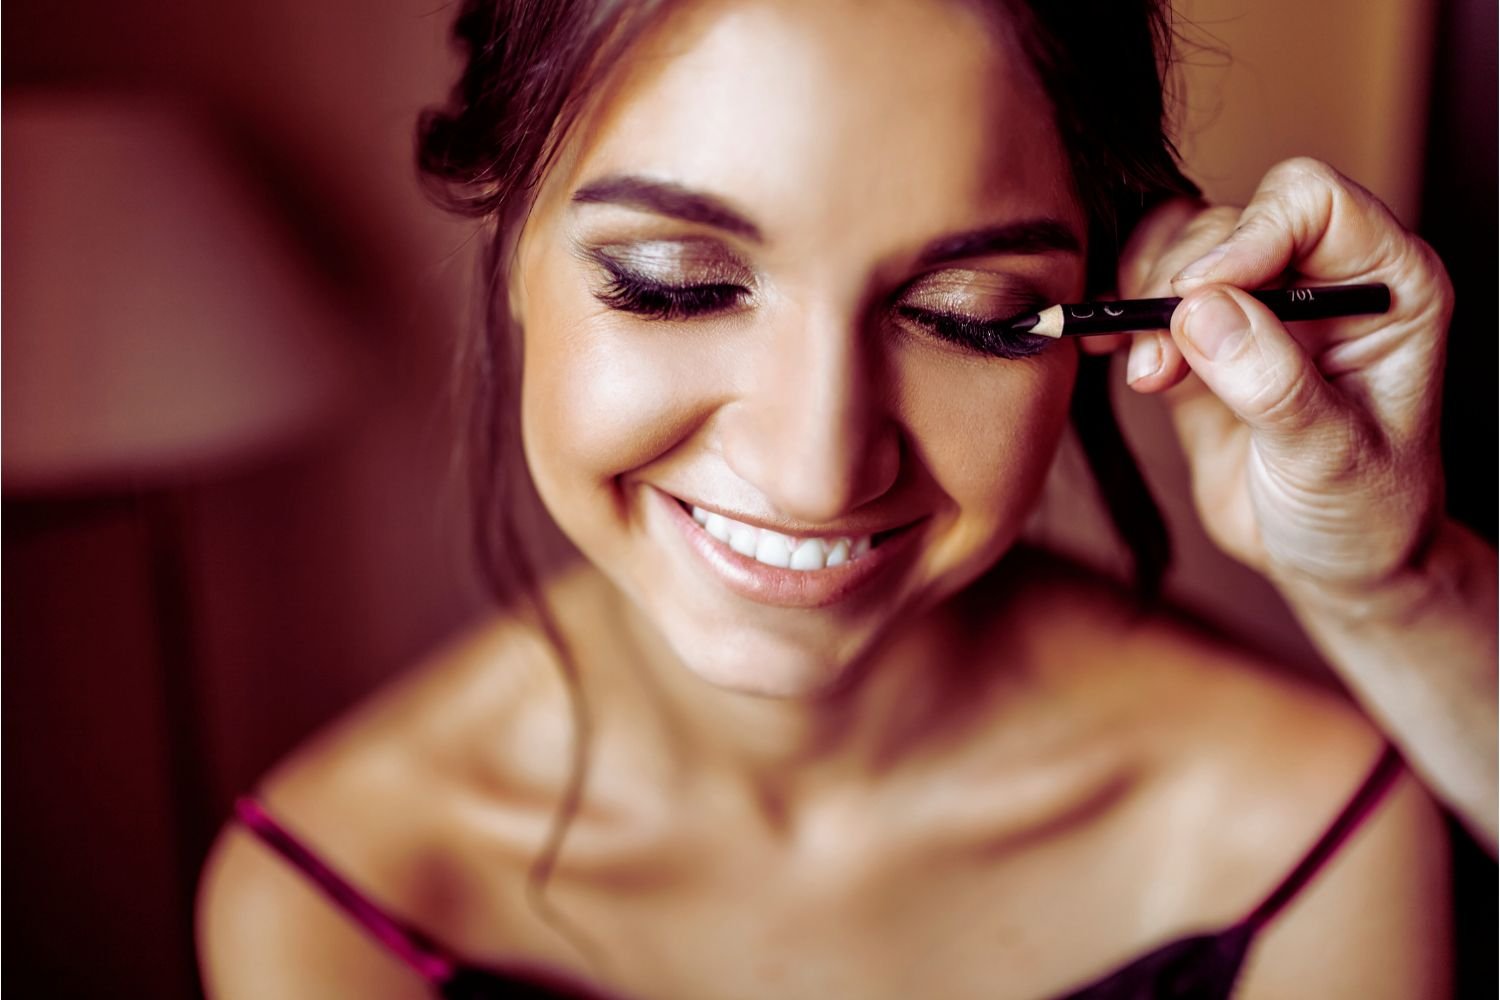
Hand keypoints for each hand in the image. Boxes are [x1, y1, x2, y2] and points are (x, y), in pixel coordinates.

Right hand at [1101, 158, 1453, 599]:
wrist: (1328, 562)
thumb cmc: (1364, 511)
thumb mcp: (1331, 457)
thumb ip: (1273, 383)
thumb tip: (1199, 311)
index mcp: (1386, 283)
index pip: (1312, 203)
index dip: (1248, 237)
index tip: (1198, 298)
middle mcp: (1322, 277)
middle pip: (1229, 220)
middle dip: (1180, 282)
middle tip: (1164, 362)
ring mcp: (1258, 303)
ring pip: (1179, 245)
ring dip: (1144, 300)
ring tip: (1150, 376)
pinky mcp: (1203, 336)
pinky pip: (1146, 290)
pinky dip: (1120, 316)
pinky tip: (1119, 357)